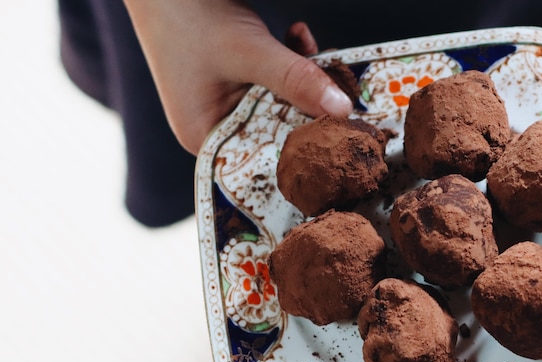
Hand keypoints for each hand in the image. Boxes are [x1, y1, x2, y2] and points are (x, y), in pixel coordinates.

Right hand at [123, 0, 352, 153]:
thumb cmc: (189, 14)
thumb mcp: (249, 52)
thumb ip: (295, 80)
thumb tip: (343, 110)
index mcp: (205, 138)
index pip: (264, 159)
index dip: (304, 148)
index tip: (343, 133)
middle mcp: (215, 126)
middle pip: (278, 130)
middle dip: (310, 107)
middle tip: (342, 88)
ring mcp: (227, 101)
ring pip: (283, 101)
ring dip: (306, 77)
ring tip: (313, 48)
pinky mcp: (239, 78)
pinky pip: (277, 79)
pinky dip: (294, 59)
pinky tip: (299, 34)